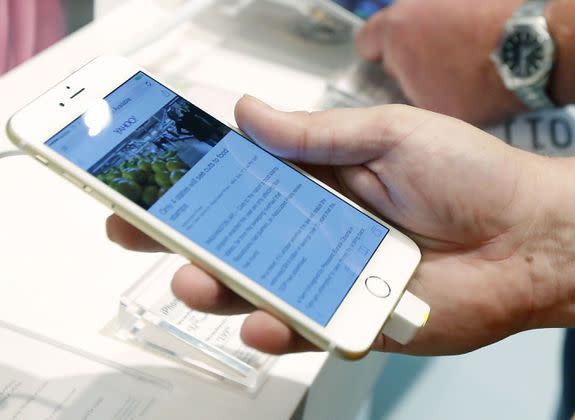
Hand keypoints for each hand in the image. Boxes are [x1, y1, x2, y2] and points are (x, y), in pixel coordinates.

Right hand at [107, 96, 574, 355]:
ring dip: (222, 285)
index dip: (199, 181)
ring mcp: (331, 275)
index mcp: (320, 182)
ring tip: (192, 277)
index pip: (245, 182)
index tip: (156, 177)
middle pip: (238, 236)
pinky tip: (261, 323)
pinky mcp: (352, 317)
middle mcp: (317, 230)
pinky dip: (280, 327)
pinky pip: (304, 327)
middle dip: (186, 235)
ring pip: (261, 286)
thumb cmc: (468, 174)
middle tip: (141, 228)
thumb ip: (313, 135)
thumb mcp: (385, 135)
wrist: (528, 237)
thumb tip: (247, 114)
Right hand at [355, 0, 525, 124]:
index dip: (375, 61)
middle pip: (397, 30)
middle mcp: (412, 5)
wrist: (532, 51)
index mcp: (393, 33)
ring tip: (459, 60)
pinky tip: (476, 48)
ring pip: (426, 21)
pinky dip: (460, 29)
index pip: (365, 43)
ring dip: (434, 38)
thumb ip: (405, 95)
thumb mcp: (429, 107)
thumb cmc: (478, 84)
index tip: (388, 73)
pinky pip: (454, 14)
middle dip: (409, 50)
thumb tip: (403, 93)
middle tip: (429, 73)